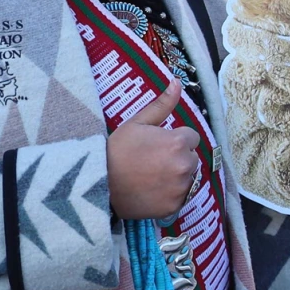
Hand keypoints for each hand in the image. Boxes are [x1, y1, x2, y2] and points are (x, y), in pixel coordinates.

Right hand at [107, 81, 201, 220]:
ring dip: (176, 176)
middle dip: (178, 157)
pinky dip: (170, 194)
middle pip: (191, 158)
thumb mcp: (137, 123)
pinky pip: (180, 197)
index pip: (191, 138)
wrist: (98, 185)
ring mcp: (180, 188)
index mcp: (178, 142)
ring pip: (188, 178)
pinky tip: (152, 190)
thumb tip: (177, 82)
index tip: (158, 145)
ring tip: (151, 177)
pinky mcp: (174, 207)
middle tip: (153, 161)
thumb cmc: (116, 151)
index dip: (175, 140)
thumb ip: (161, 104)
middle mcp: (184, 166)